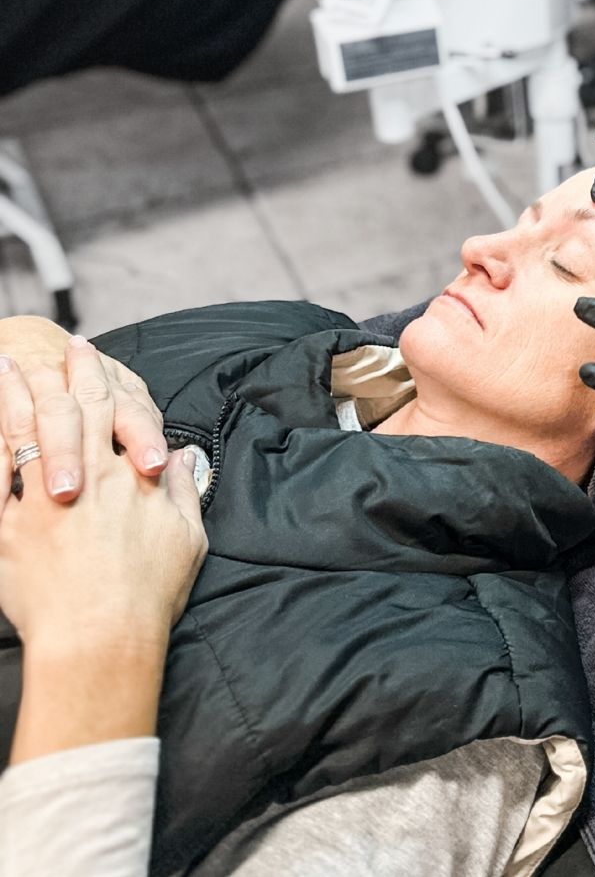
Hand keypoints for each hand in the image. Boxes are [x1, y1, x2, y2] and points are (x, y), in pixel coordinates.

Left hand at [0, 341, 206, 653]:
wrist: (103, 637)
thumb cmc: (149, 592)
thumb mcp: (186, 536)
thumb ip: (181, 490)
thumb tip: (182, 458)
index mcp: (126, 474)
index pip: (110, 406)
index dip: (95, 375)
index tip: (85, 352)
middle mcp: (84, 476)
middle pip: (66, 408)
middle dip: (54, 372)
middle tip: (43, 348)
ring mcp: (41, 501)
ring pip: (23, 432)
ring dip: (12, 395)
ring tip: (4, 368)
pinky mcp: (9, 530)